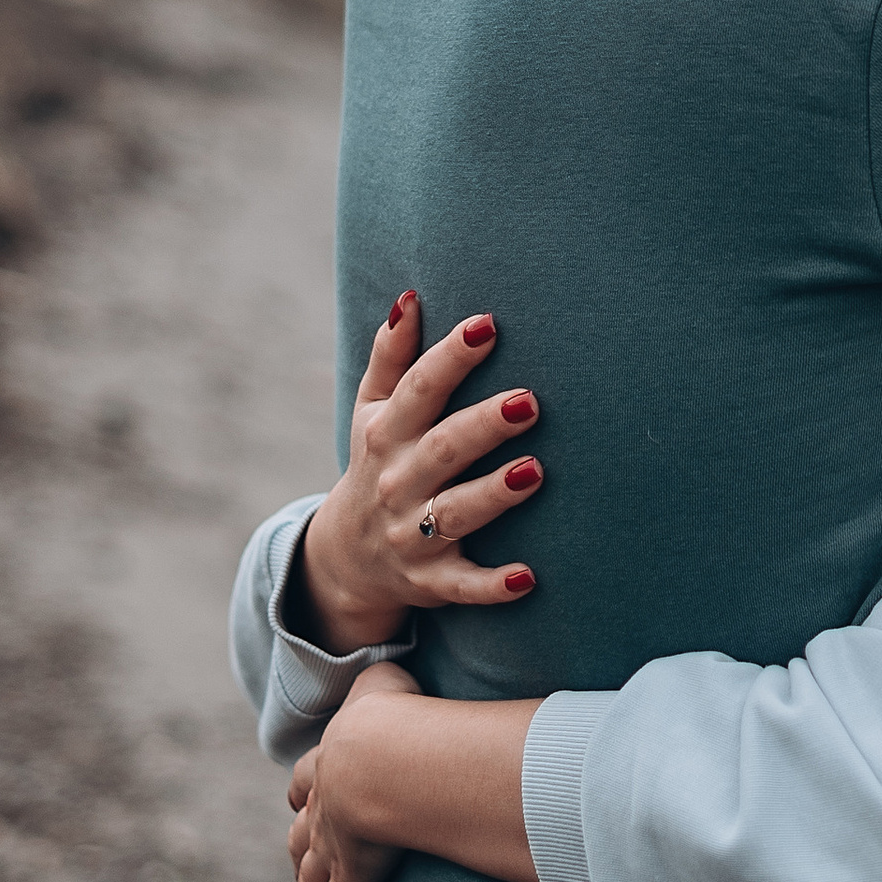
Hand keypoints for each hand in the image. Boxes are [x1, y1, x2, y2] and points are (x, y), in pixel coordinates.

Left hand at [289, 664, 419, 881]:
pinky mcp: (351, 881)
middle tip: (296, 860)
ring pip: (310, 876)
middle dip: (300, 844)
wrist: (383, 757)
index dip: (306, 791)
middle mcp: (323, 807)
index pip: (309, 780)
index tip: (301, 800)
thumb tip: (391, 664)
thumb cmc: (396, 715)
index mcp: (331, 763)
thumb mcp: (385, 683)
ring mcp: (333, 847)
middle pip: (302, 832)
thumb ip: (385, 678)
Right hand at [294, 297, 545, 653]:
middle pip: (444, 448)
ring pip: (456, 512)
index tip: (487, 324)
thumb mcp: (372, 411)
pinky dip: (492, 586)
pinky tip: (528, 578)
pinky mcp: (431, 579)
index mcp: (387, 434)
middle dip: (485, 424)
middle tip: (530, 400)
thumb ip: (392, 355)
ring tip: (534, 471)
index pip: (418, 390)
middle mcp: (398, 482)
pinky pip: (463, 585)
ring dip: (493, 494)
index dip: (450, 357)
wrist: (347, 557)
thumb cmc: (378, 462)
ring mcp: (413, 534)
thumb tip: (410, 295)